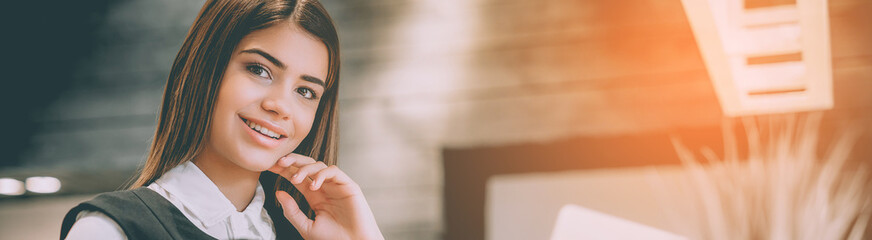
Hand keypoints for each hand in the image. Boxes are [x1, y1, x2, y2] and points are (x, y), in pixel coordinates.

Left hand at [267, 153, 383, 239]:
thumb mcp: (306, 227)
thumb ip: (292, 211)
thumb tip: (278, 193)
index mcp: (315, 196)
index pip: (297, 177)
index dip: (284, 170)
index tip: (270, 167)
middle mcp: (325, 188)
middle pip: (307, 166)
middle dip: (293, 161)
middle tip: (279, 163)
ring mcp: (336, 185)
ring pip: (319, 166)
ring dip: (305, 169)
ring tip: (295, 180)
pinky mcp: (348, 186)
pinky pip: (334, 171)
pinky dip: (322, 175)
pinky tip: (314, 186)